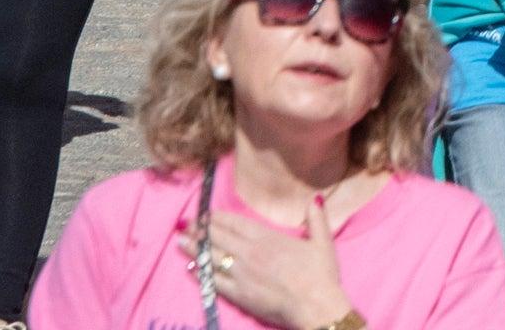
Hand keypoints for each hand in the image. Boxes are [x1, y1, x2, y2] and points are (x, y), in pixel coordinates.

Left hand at [183, 198, 356, 329]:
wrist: (314, 305)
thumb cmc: (321, 275)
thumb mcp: (323, 242)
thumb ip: (316, 219)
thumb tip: (315, 198)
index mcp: (268, 238)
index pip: (235, 223)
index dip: (217, 218)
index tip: (205, 214)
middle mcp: (250, 252)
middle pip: (218, 237)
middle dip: (200, 230)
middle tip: (187, 224)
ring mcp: (242, 274)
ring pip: (212, 257)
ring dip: (195, 248)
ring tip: (181, 241)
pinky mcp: (239, 294)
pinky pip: (214, 281)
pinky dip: (201, 274)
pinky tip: (192, 269)